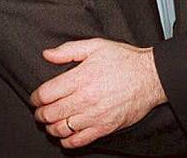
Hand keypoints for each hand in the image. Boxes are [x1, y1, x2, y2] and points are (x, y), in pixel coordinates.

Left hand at [30, 38, 165, 148]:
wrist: (150, 76)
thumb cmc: (125, 60)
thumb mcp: (97, 46)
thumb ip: (69, 50)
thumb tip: (48, 54)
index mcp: (81, 77)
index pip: (46, 94)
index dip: (36, 97)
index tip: (36, 97)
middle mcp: (85, 98)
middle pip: (50, 113)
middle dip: (40, 113)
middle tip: (41, 110)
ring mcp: (94, 115)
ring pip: (61, 129)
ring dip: (51, 127)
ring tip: (52, 121)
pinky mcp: (104, 127)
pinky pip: (78, 141)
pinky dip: (66, 141)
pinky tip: (66, 134)